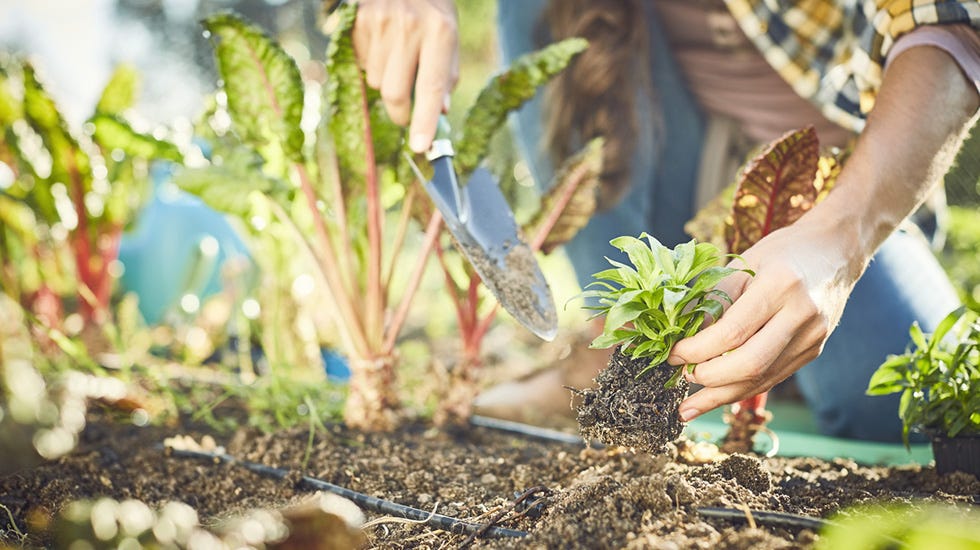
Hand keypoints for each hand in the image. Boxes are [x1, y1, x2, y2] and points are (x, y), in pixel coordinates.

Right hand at [352, 0, 458, 152]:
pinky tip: (384, 47)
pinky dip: (373, 65)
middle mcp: (409, 27)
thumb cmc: (433, 10)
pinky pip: (362, 65)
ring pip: (376, 82)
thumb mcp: (450, 36)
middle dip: (400, 113)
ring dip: (386, 83)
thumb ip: (447, 75)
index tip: (421, 146)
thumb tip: (439, 113)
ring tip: (397, 60)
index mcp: (440, 31)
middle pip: (395, 93)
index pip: (431, 87)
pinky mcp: (359, 22)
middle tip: (405, 115)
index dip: (424, 121)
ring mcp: (380, 23)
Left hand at [667, 219, 862, 421]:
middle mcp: (802, 315)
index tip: (673, 355)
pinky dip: (742, 389)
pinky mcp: (814, 350)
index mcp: (781, 285)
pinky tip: (717, 397)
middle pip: (750, 363)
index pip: (732, 332)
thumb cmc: (781, 253)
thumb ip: (714, 300)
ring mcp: (813, 337)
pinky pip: (772, 377)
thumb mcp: (742, 264)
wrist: (835, 251)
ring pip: (762, 378)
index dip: (697, 350)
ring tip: (689, 409)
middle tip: (682, 377)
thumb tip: (681, 337)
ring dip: (722, 396)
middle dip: (710, 378)